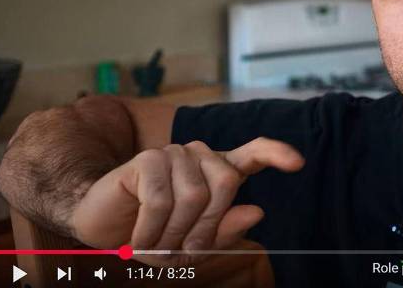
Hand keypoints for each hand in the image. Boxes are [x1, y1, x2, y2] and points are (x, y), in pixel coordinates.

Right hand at [69, 138, 304, 265]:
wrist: (105, 229)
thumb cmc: (156, 234)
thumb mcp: (194, 243)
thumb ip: (225, 229)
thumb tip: (256, 212)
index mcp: (218, 170)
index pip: (253, 153)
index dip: (276, 154)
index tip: (298, 163)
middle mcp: (200, 155)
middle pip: (227, 184)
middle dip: (206, 226)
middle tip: (182, 250)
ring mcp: (174, 153)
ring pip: (194, 196)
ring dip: (173, 235)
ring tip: (155, 246)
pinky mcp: (148, 160)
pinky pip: (161, 200)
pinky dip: (150, 232)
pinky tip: (139, 241)